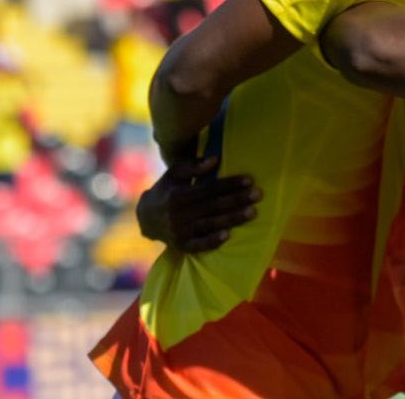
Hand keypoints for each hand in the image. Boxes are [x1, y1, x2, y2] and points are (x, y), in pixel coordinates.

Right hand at [135, 156, 260, 252]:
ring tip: (253, 212)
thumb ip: (193, 166)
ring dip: (233, 219)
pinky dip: (212, 241)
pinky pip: (199, 245)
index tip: (249, 180)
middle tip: (258, 194)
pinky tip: (228, 236)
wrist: (146, 218)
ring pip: (210, 224)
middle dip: (237, 200)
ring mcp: (179, 232)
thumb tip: (215, 160)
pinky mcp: (181, 245)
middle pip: (213, 206)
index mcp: (178, 195)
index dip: (229, 184)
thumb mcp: (174, 173)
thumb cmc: (166, 189)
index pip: (209, 189)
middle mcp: (178, 214)